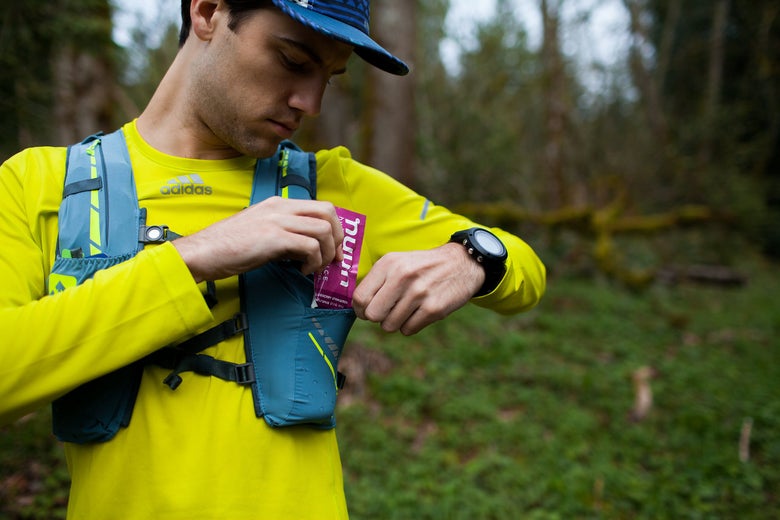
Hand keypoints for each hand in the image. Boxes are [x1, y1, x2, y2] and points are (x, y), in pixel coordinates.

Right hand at [172, 196, 343, 281]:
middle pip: (328, 212)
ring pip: (323, 229)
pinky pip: (310, 247)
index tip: (334, 250)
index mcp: (278, 203)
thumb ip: (285, 236)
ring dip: (327, 253)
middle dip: (338, 238)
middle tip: (333, 259)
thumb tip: (309, 251)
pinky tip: (302, 272)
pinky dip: (313, 262)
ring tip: (314, 268)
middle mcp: (280, 207)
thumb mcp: (261, 233)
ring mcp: (277, 220)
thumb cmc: (228, 248)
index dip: (335, 228)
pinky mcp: (273, 238)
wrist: (202, 253)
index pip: (320, 206)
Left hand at [352, 242, 484, 334]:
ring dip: (396, 322)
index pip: (360, 297)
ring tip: (407, 309)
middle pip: (372, 315)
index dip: (360, 309)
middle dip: (378, 317)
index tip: (367, 310)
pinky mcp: (433, 309)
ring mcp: (419, 294)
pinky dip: (411, 325)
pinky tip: (420, 312)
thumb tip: (357, 306)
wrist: (462, 263)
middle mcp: (402, 277)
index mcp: (389, 264)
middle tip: (388, 311)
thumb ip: (377, 280)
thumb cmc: (423, 266)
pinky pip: (408, 330)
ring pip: (389, 326)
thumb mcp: (398, 262)